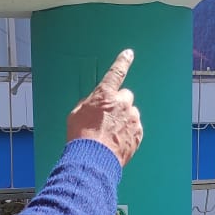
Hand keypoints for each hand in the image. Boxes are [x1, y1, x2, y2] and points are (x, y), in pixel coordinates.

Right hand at [66, 49, 142, 166]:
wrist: (93, 160)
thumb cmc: (81, 138)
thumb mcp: (76, 115)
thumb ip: (89, 104)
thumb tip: (94, 103)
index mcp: (105, 95)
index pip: (116, 73)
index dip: (122, 62)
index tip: (128, 54)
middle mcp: (122, 103)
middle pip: (125, 97)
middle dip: (119, 104)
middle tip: (108, 119)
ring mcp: (132, 118)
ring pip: (131, 114)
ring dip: (124, 120)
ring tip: (110, 134)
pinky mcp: (138, 133)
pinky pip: (135, 128)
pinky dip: (128, 133)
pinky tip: (116, 141)